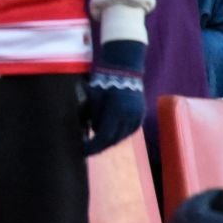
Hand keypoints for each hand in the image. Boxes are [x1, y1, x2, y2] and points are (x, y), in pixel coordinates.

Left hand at [84, 39, 146, 154]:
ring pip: (121, 137)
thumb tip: (87, 133)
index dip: (92, 146)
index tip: (82, 151)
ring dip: (108, 140)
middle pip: (113, 140)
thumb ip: (90, 117)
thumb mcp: (92, 99)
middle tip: (87, 148)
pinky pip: (128, 132)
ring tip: (96, 140)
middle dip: (99, 145)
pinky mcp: (140, 117)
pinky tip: (108, 133)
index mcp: (117, 112)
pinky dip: (117, 134)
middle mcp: (130, 117)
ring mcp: (137, 118)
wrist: (123, 70)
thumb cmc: (103, 82)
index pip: (103, 136)